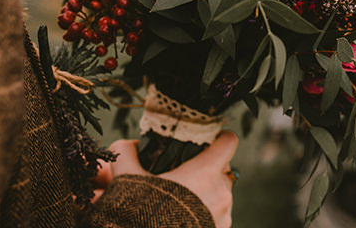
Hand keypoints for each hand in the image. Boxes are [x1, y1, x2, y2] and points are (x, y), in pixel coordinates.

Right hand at [95, 131, 238, 227]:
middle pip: (223, 168)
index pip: (228, 141)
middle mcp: (221, 192)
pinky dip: (204, 213)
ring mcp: (224, 215)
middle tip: (183, 175)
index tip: (205, 142)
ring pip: (220, 192)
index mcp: (205, 172)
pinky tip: (182, 217)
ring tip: (179, 200)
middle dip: (206, 169)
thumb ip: (128, 153)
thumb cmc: (141, 216)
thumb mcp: (128, 179)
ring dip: (206, 193)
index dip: (217, 138)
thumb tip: (129, 144)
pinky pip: (218, 214)